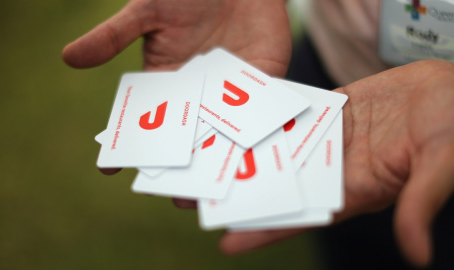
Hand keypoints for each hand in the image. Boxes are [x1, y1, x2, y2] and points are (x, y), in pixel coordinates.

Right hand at [64, 0, 291, 174]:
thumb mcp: (147, 10)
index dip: (127, 144)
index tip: (109, 170)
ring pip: (222, 136)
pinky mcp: (263, 84)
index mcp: (166, 83)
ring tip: (210, 193)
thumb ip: (114, 35)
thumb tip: (68, 57)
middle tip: (172, 196)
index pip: (143, 120)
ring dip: (216, 164)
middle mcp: (198, 95)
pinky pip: (260, 115)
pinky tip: (251, 162)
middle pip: (185, 139)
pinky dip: (256, 138)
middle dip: (179, 168)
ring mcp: (231, 94)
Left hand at [219, 60, 453, 267]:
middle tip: (196, 198)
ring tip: (207, 157)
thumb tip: (417, 254)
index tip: (227, 243)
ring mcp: (330, 138)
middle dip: (240, 192)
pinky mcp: (331, 112)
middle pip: (279, 184)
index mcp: (356, 189)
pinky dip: (268, 118)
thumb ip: (419, 203)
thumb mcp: (441, 165)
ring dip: (246, 154)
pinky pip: (293, 116)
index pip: (303, 216)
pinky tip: (240, 117)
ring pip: (280, 149)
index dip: (266, 231)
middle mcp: (335, 168)